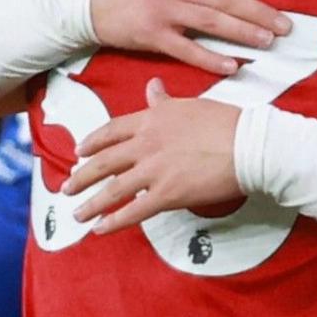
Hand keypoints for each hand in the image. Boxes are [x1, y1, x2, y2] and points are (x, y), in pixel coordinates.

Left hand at [63, 79, 242, 232]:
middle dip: (82, 177)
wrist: (248, 145)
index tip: (80, 152)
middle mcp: (145, 143)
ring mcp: (154, 170)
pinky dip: (113, 222)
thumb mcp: (190, 105)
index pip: (111, 131)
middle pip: (104, 162)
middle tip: (67, 187)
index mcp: (151, 119)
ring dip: (90, 203)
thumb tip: (153, 87)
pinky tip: (100, 229)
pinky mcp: (166, 194)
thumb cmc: (226, 122)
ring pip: (112, 189)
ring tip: (76, 214)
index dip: (92, 143)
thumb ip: (164, 101)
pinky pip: (132, 211)